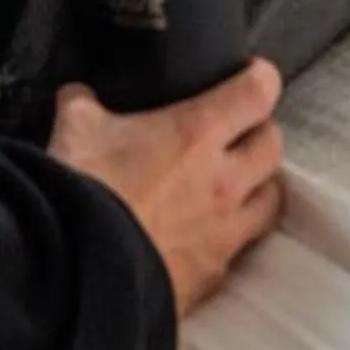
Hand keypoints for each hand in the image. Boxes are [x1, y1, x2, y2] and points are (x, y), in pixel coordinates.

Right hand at [48, 56, 283, 318]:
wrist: (82, 269)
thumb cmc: (85, 187)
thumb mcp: (76, 125)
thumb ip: (85, 101)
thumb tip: (80, 94)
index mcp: (197, 133)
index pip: (257, 93)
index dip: (260, 77)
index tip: (251, 74)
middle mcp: (224, 180)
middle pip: (273, 145)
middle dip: (260, 131)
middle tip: (238, 130)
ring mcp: (225, 232)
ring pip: (272, 198)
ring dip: (260, 184)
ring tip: (239, 180)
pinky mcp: (216, 274)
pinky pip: (244, 245)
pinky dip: (236, 232)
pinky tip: (212, 229)